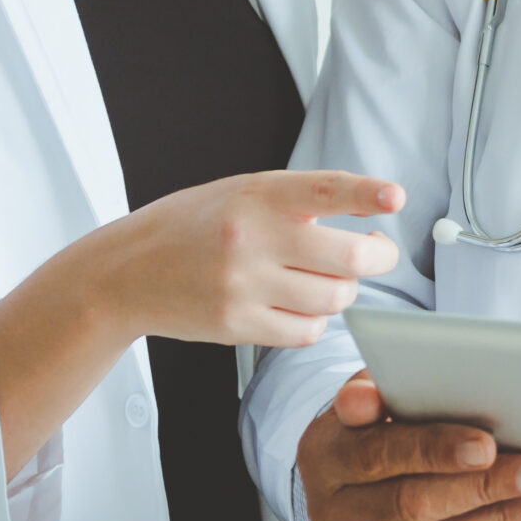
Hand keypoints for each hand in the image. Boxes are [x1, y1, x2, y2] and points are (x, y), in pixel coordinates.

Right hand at [82, 169, 404, 347]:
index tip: (395, 198)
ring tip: (323, 278)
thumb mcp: (241, 193)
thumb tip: (373, 214)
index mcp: (256, 195)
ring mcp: (243, 284)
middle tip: (376, 251)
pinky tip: (296, 305)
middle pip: (349, 259)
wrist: (126, 272)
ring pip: (335, 298)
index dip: (364, 194)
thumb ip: (299, 201)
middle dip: (378, 257)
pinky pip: (307, 331)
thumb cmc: (195, 227)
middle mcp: (251, 237)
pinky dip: (314, 321)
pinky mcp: (236, 324)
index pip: (323, 189)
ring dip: (343, 291)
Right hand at [298, 370, 520, 520]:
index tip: (487, 446)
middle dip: (485, 487)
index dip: (435, 450)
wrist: (350, 489)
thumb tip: (367, 396)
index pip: (379, 454)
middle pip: (413, 505)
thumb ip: (374, 392)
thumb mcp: (366, 403)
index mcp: (324, 458)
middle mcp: (333, 514)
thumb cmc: (375, 432)